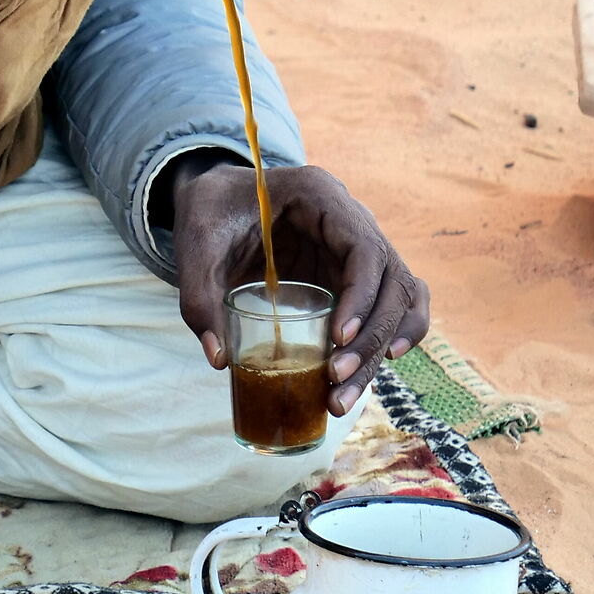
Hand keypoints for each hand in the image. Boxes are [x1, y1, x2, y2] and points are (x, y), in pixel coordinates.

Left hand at [165, 155, 429, 414]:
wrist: (215, 200)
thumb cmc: (210, 211)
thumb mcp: (196, 242)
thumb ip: (199, 294)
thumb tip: (220, 358)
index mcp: (320, 195)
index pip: (364, 248)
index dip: (360, 295)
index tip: (337, 338)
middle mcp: (351, 220)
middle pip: (390, 280)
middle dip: (370, 337)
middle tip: (334, 379)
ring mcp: (356, 248)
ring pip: (397, 298)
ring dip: (379, 348)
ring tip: (341, 397)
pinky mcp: (351, 274)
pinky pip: (393, 301)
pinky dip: (398, 330)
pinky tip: (384, 363)